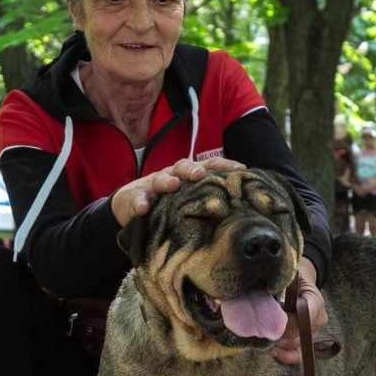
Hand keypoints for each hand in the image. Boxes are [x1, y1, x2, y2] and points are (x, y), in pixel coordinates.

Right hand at [111, 156, 244, 226]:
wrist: (133, 207)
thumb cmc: (168, 203)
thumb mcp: (189, 200)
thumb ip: (209, 199)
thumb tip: (242, 207)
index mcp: (188, 176)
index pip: (208, 166)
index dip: (224, 166)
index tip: (241, 169)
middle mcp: (172, 176)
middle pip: (183, 166)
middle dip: (192, 169)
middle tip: (200, 175)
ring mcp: (152, 186)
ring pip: (159, 179)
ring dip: (166, 181)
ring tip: (173, 185)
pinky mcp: (134, 198)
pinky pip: (137, 199)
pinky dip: (140, 202)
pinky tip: (143, 209)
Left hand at [270, 257, 327, 365]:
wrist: (300, 285)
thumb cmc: (292, 279)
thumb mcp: (290, 275)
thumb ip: (282, 282)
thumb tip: (270, 291)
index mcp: (316, 300)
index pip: (303, 314)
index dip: (287, 318)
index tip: (271, 317)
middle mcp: (318, 319)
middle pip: (297, 332)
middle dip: (277, 331)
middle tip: (260, 328)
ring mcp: (314, 333)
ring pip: (295, 343)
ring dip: (278, 341)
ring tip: (262, 337)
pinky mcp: (306, 342)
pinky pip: (299, 354)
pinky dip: (287, 356)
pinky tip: (274, 353)